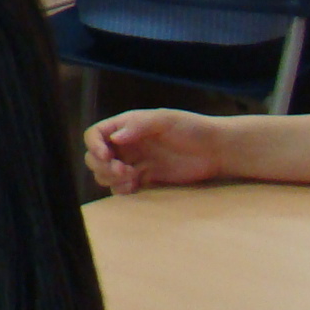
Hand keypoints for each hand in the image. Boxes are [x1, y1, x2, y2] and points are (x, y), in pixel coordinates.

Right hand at [82, 110, 223, 194]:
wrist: (215, 150)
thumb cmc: (191, 128)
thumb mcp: (165, 120)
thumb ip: (138, 126)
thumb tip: (114, 138)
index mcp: (126, 126)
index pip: (95, 134)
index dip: (94, 146)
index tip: (107, 157)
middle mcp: (126, 144)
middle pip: (95, 157)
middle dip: (102, 166)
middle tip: (122, 171)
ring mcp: (135, 162)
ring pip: (105, 174)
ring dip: (110, 179)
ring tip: (131, 179)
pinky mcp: (145, 179)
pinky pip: (122, 187)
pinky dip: (121, 190)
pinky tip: (134, 187)